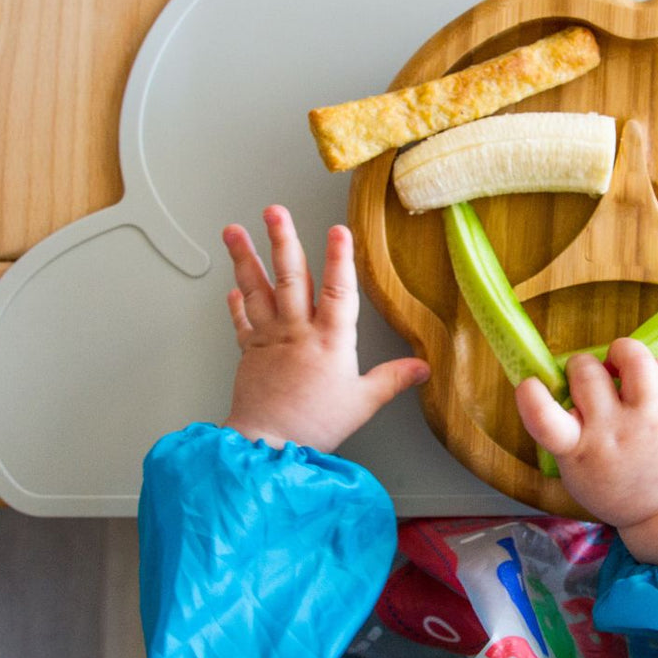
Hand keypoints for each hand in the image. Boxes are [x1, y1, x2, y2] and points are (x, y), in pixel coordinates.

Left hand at [220, 204, 429, 450]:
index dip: (340, 259)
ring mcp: (269, 338)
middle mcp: (297, 332)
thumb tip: (423, 367)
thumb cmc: (315, 425)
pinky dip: (236, 301)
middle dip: (282, 240)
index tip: (338, 230)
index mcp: (330, 340)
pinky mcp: (249, 352)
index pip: (338, 291)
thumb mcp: (363, 403)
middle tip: (274, 212)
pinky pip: (241, 319)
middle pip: (290, 277)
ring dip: (245, 258)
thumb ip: (392, 379)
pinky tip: (233, 284)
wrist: (267, 446)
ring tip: (234, 231)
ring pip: (258, 290)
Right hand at [515, 338, 657, 564]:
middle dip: (581, 365)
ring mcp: (647, 420)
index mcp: (577, 450)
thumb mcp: (572, 466)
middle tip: (587, 378)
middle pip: (588, 373)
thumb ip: (561, 427)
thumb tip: (558, 376)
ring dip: (622, 352)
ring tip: (619, 364)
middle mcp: (612, 431)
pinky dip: (652, 366)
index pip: (545, 421)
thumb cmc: (607, 479)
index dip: (532, 397)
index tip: (529, 384)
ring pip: (636, 361)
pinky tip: (645, 380)